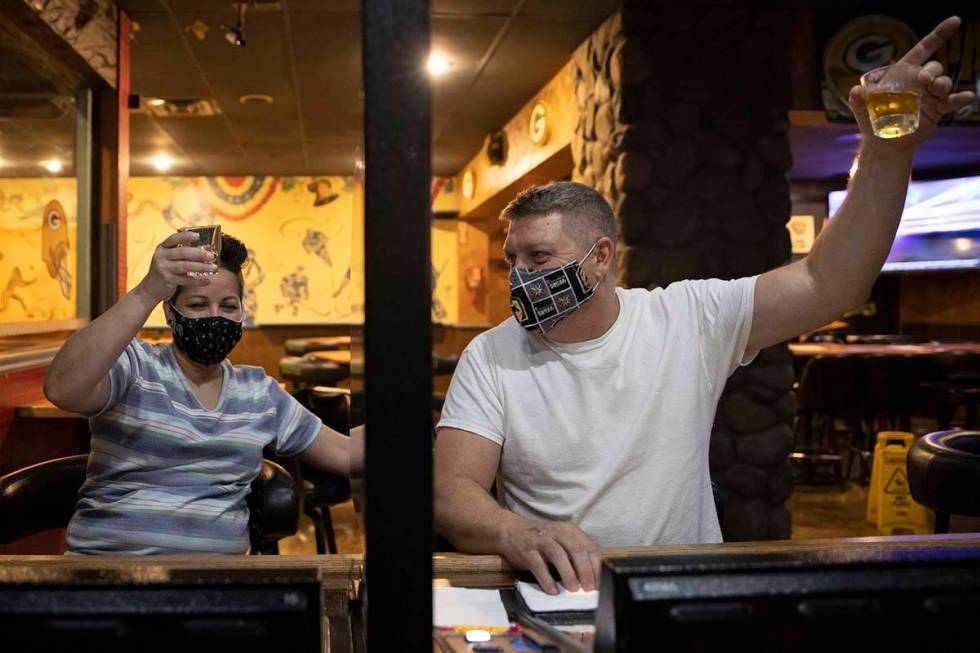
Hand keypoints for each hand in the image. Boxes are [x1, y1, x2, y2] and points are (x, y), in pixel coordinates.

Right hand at [137, 231, 217, 301]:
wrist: (151, 288)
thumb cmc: (166, 269)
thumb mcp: (170, 258)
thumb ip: (185, 252)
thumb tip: (208, 248)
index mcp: (163, 247)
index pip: (173, 239)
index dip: (185, 236)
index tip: (198, 236)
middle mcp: (161, 256)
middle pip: (182, 252)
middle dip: (199, 253)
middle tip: (211, 255)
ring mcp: (163, 268)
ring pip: (185, 266)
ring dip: (201, 267)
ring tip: (214, 268)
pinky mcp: (167, 280)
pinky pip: (185, 280)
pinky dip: (198, 281)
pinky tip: (207, 280)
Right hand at [498, 519, 601, 594]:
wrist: (510, 530)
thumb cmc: (541, 539)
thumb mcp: (561, 540)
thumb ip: (575, 553)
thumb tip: (592, 577)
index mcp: (569, 530)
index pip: (589, 547)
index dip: (596, 567)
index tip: (599, 583)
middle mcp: (557, 532)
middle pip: (576, 550)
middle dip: (585, 571)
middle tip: (588, 588)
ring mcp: (541, 539)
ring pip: (558, 554)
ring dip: (568, 573)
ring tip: (573, 589)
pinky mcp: (527, 549)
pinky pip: (538, 564)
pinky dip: (546, 578)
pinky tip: (552, 590)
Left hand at [848, 16, 976, 151]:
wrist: (882, 143)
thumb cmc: (871, 120)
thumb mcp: (861, 109)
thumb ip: (858, 99)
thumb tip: (856, 91)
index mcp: (903, 72)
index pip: (923, 49)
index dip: (938, 35)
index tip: (955, 21)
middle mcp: (920, 81)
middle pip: (934, 67)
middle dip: (932, 70)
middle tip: (924, 80)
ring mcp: (931, 95)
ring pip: (944, 82)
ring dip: (943, 83)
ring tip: (937, 89)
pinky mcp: (937, 110)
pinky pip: (952, 102)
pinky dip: (960, 99)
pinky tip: (968, 96)